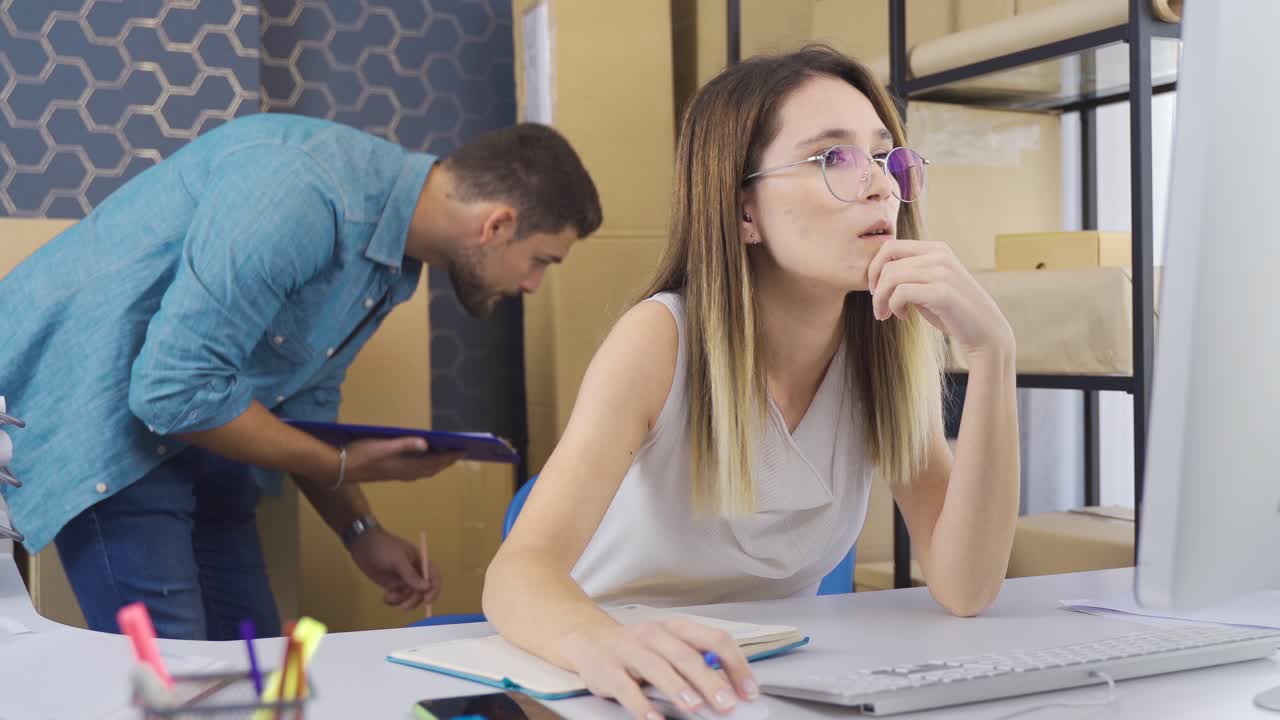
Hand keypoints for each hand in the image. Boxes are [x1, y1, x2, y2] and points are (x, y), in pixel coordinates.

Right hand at [344, 437, 463, 483]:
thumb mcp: (382, 446)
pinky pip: (414, 471)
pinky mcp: (389, 473)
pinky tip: (422, 461)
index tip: (464, 450)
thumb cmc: (360, 455)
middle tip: (459, 453)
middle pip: (431, 469)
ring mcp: (396, 474)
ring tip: (446, 457)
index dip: (450, 457)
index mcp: (404, 466)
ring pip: (423, 471)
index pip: (434, 462)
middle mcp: (403, 473)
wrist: (339, 469)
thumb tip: (426, 444)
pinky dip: (424, 466)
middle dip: (446, 462)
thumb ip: (404, 445)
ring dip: (436, 465)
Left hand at [349, 527, 442, 609]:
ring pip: (409, 597)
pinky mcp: (392, 585)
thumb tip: (427, 588)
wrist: (362, 545)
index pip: (434, 577)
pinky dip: (393, 601)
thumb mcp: (398, 560)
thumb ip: (411, 575)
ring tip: (388, 596)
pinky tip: (385, 597)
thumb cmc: (383, 548)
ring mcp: (403, 580)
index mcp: (421, 562)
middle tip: (404, 606)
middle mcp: (415, 572)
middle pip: (422, 591)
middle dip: (415, 599)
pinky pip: (398, 598)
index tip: (427, 600)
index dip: (434, 590)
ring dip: (402, 601)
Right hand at [559, 618, 758, 719]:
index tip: (749, 691)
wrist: (589, 641)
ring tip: (695, 707)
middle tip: (727, 704)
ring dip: (678, 688)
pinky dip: (642, 705)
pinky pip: (627, 689)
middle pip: (687, 656)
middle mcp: (655, 635)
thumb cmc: (640, 649)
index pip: (714, 639)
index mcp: (677, 628)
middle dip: (710, 681)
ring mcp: (629, 650)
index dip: (735, 665)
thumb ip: (698, 663)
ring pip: (657, 668)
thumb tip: (731, 691)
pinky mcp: (608, 670)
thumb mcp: (670, 647)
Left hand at [867, 239, 1014, 359]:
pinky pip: (901, 293)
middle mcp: (939, 255)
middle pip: (887, 264)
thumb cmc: (952, 312)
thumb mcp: (929, 285)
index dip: (874, 268)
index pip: (890, 246)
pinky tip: (902, 316)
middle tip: (879, 309)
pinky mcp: (942, 292)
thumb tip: (876, 271)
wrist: (984, 333)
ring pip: (891, 277)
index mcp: (936, 249)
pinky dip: (893, 306)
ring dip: (881, 300)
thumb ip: (910, 274)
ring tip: (886, 315)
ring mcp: (942, 272)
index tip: (874, 289)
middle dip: (875, 289)